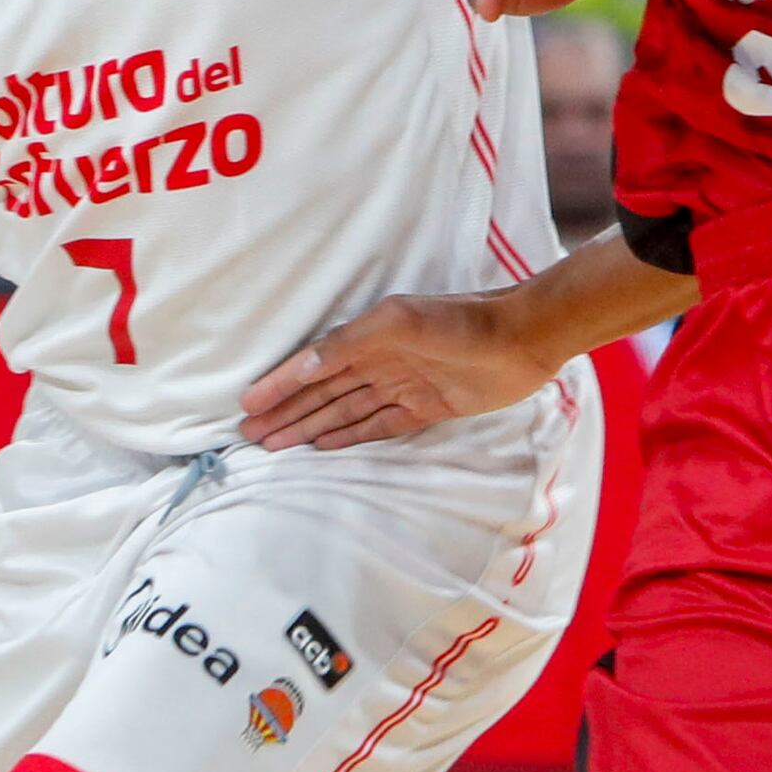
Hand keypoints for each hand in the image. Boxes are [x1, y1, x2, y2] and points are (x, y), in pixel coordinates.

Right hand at [238, 289, 558, 451]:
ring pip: (343, 412)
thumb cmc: (462, 323)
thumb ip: (350, 344)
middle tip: (250, 435)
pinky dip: (349, 437)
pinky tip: (325, 447)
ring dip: (309, 427)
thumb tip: (304, 366)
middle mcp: (378, 362)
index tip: (247, 405)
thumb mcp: (399, 324)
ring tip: (276, 445)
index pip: (311, 367)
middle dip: (285, 412)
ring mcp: (401, 386)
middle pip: (321, 394)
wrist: (523, 338)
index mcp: (366, 338)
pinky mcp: (426, 408)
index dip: (278, 385)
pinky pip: (378, 426)